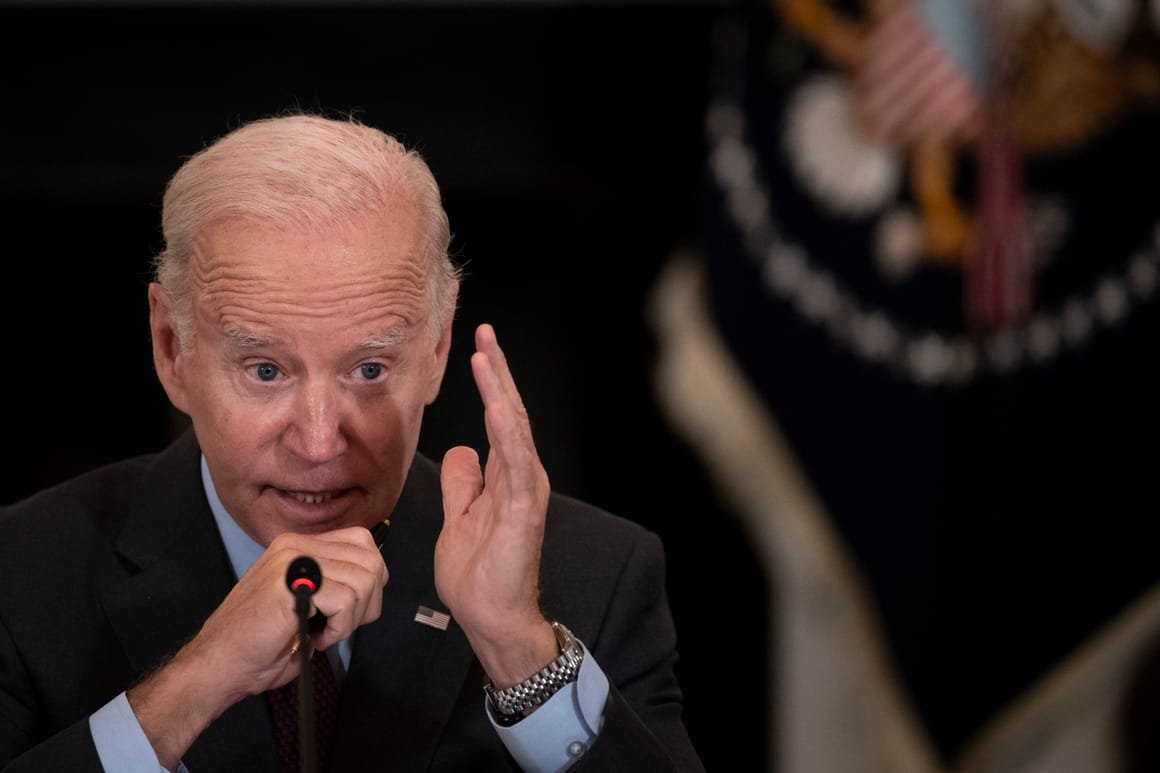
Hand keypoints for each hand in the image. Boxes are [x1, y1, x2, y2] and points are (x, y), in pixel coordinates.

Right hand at [128, 527, 386, 766]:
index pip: (362, 542)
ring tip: (323, 633)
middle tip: (339, 627)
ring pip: (364, 580)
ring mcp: (293, 560)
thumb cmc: (261, 644)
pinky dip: (339, 628)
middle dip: (368, 602)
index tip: (349, 612)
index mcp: (299, 545)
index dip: (369, 580)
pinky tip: (315, 638)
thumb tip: (373, 580)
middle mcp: (296, 544)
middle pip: (370, 560)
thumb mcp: (306, 601)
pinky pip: (347, 600)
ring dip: (352, 618)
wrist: (218, 665)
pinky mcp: (291, 582)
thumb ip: (333, 581)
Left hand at [436, 324, 557, 687]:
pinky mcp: (524, 510)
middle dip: (497, 372)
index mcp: (505, 476)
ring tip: (489, 355)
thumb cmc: (480, 574)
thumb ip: (464, 484)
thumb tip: (462, 451)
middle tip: (486, 332)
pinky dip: (510, 433)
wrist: (492, 617)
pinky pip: (517, 464)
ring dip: (502, 391)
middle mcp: (520, 476)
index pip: (498, 418)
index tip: (477, 347)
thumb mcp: (460, 517)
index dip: (489, 383)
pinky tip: (498, 406)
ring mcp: (525, 491)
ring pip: (517, 430)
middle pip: (511, 413)